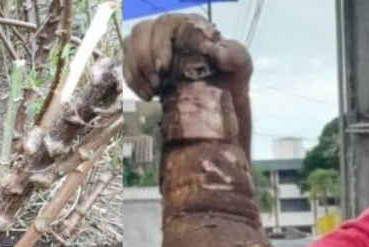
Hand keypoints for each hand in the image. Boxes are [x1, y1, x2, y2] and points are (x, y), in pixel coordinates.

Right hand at [123, 14, 252, 100]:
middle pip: (140, 32)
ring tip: (152, 92)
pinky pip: (127, 67)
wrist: (220, 100)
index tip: (163, 69)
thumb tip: (218, 52)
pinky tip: (147, 95)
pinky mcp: (143, 65)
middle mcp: (167, 32)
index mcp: (188, 25)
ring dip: (135, 72)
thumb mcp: (241, 66)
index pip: (164, 24)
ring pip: (129, 47)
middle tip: (156, 84)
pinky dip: (133, 82)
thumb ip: (235, 55)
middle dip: (142, 59)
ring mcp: (152, 47)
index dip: (158, 44)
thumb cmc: (230, 77)